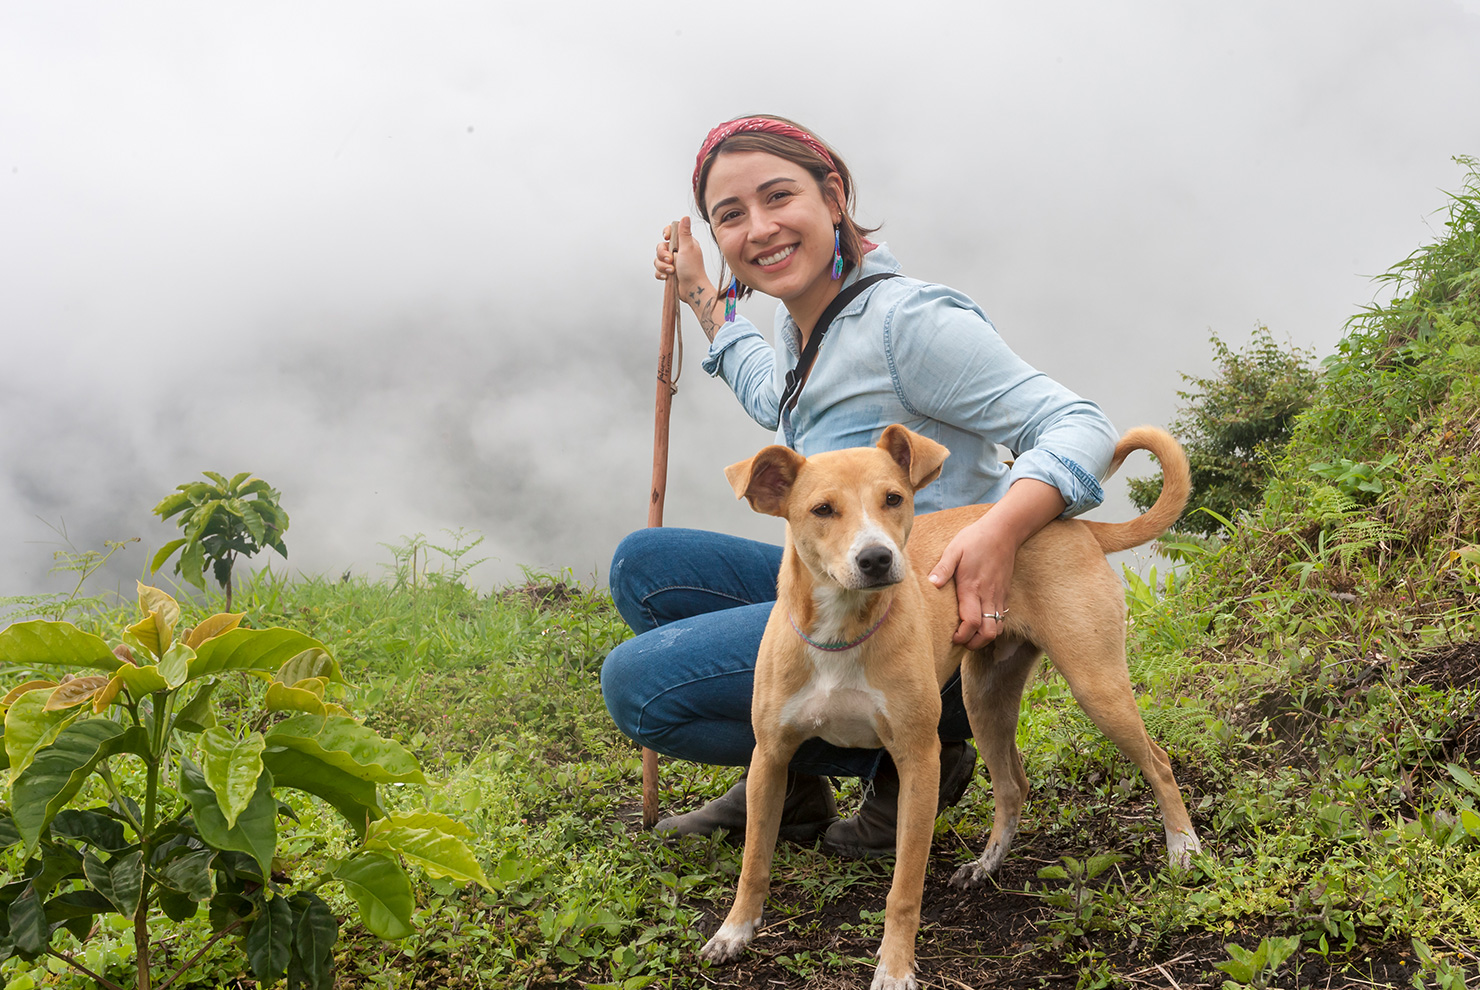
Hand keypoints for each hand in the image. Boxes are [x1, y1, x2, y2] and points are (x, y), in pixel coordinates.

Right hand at [654, 217, 709, 294]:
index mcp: (684, 243)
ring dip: (662, 266)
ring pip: (658, 259)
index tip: (667, 238)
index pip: (671, 232)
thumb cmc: (693, 269)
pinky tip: (667, 277)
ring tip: (672, 271)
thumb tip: (685, 217)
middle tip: (671, 260)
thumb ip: (684, 232)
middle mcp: (678, 251)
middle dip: (663, 254)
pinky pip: (658, 270)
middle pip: (661, 246)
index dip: (667, 234)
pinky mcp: (669, 272)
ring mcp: (673, 262)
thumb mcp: (688, 247)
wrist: (692, 289)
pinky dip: (661, 273)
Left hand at [928, 517, 1015, 649]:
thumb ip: (943, 568)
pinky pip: (1002, 618)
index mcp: (972, 588)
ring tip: (970, 634)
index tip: (952, 637)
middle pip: (988, 633)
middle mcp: (988, 596)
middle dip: (975, 643)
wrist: (1004, 531)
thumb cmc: (975, 539)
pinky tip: (980, 621)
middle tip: (962, 641)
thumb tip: (931, 584)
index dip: (963, 636)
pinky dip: (992, 625)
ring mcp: (999, 596)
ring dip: (985, 636)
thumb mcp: (954, 549)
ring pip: (998, 628)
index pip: (972, 623)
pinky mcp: (1005, 594)